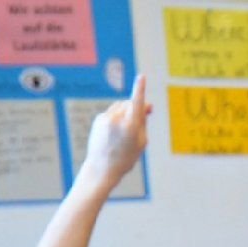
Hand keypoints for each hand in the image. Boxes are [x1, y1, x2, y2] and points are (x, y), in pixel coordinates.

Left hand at [79, 74, 148, 189]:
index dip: (140, 89)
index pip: (137, 103)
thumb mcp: (141, 142)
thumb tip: (144, 106)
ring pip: (121, 106)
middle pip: (130, 104)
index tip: (141, 77)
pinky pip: (112, 112)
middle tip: (148, 113)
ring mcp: (106, 118)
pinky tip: (116, 132)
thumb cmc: (126, 157)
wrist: (102, 167)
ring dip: (127, 111)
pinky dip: (117, 117)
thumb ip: (144, 122)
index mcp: (131, 126)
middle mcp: (117, 119)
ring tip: (128, 130)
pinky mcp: (99, 119)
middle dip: (138, 106)